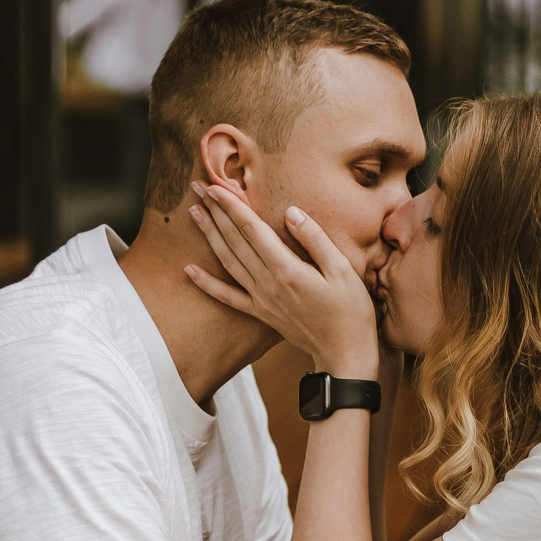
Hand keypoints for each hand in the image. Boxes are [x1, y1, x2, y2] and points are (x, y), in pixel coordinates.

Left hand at [183, 183, 381, 380]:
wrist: (345, 354)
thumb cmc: (350, 311)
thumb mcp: (343, 269)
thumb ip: (315, 239)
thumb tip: (291, 212)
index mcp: (287, 269)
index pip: (252, 229)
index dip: (232, 205)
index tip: (216, 186)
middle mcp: (267, 283)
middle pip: (234, 241)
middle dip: (215, 212)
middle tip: (198, 187)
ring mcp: (261, 299)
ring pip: (228, 262)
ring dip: (209, 236)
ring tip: (194, 214)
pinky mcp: (261, 313)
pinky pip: (228, 297)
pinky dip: (207, 284)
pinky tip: (189, 271)